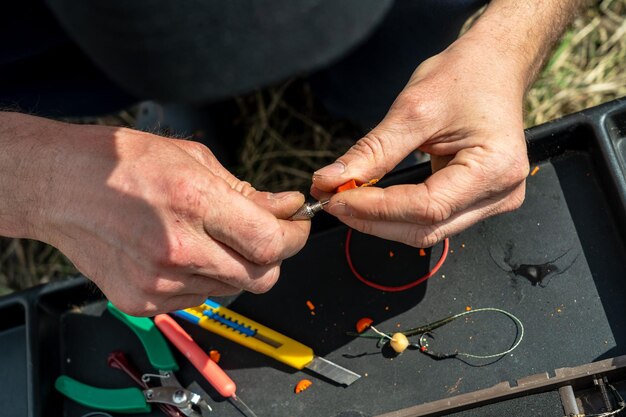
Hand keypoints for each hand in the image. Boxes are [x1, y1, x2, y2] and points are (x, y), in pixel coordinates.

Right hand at [6, 115, 308, 314]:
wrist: (61, 187)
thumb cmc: (124, 164)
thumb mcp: (195, 160)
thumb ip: (247, 193)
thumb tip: (286, 208)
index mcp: (193, 203)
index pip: (270, 244)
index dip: (294, 238)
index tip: (296, 228)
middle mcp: (177, 250)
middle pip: (260, 278)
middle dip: (272, 257)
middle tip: (264, 235)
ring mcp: (158, 282)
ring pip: (231, 290)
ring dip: (236, 267)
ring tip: (210, 237)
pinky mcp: (142, 302)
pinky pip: (197, 299)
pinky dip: (204, 279)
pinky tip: (183, 253)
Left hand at [311, 35, 529, 247]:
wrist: (495, 64)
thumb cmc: (464, 75)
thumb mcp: (413, 108)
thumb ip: (373, 151)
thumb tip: (329, 180)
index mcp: (494, 168)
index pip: (425, 207)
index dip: (375, 209)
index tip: (336, 198)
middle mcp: (502, 192)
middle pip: (427, 228)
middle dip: (374, 220)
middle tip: (334, 202)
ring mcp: (495, 200)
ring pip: (429, 230)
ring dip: (384, 221)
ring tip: (348, 200)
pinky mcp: (482, 200)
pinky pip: (436, 219)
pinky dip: (400, 213)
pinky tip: (373, 200)